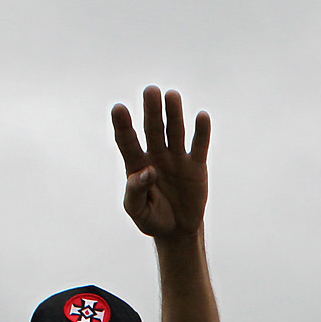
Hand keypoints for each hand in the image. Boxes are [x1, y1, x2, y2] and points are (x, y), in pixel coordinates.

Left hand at [112, 85, 210, 239]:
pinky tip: (201, 116)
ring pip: (175, 132)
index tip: (119, 109)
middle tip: (150, 91)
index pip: (127, 141)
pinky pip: (199, 146)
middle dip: (151, 111)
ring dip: (174, 114)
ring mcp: (176, 158)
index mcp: (136, 164)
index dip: (122, 125)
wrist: (178, 230)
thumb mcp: (137, 211)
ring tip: (172, 95)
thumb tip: (148, 172)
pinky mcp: (196, 166)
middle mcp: (156, 155)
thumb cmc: (152, 219)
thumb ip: (135, 192)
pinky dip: (201, 132)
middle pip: (153, 129)